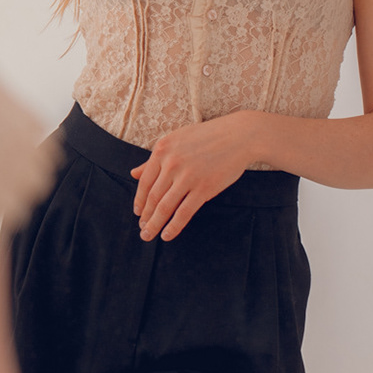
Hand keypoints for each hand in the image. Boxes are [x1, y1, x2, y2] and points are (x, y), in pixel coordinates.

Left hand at [129, 112, 261, 240]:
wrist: (239, 136)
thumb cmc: (207, 137)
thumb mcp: (176, 142)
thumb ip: (154, 160)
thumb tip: (133, 174)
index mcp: (161, 150)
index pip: (145, 182)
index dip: (139, 200)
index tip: (138, 213)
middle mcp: (171, 163)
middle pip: (152, 196)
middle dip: (145, 216)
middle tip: (142, 229)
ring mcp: (187, 176)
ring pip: (164, 207)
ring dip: (154, 224)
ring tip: (148, 235)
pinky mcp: (204, 188)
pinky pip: (184, 212)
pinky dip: (173, 226)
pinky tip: (167, 235)